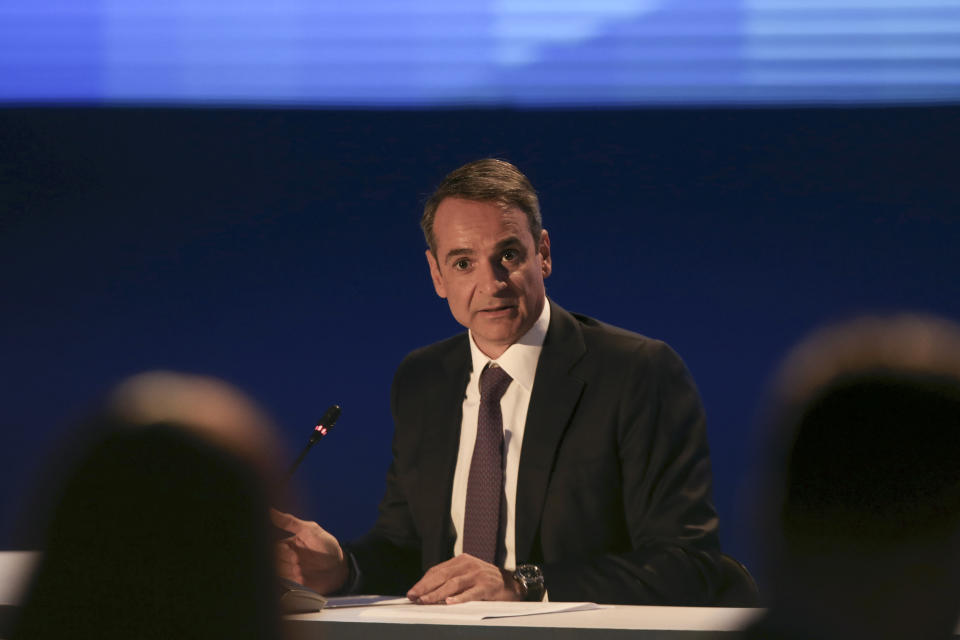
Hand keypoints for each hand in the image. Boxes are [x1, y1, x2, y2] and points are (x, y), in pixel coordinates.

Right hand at [272, 509, 348, 594]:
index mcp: (288, 544)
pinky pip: (286, 584)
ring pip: (279, 572)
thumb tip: (271, 510)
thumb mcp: (309, 530)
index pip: (273, 547)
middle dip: (285, 561)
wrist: (341, 567)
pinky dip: (293, 581)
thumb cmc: (327, 546)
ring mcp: (291, 571)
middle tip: (297, 559)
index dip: (280, 550)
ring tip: (301, 568)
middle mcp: (287, 558)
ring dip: (289, 571)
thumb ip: (290, 522)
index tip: (290, 550)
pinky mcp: (296, 584)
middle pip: (274, 561)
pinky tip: (302, 578)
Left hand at [406, 553, 523, 603]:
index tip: (412, 592)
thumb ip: (451, 579)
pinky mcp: (487, 586)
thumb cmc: (486, 581)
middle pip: (442, 576)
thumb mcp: (467, 574)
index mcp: (461, 560)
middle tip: (414, 597)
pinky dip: (459, 598)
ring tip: (425, 601)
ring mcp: (478, 575)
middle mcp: (468, 564)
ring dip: (437, 594)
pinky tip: (449, 603)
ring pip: (453, 584)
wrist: (512, 584)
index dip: (423, 582)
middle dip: (425, 587)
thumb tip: (427, 591)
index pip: (438, 570)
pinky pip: (470, 593)